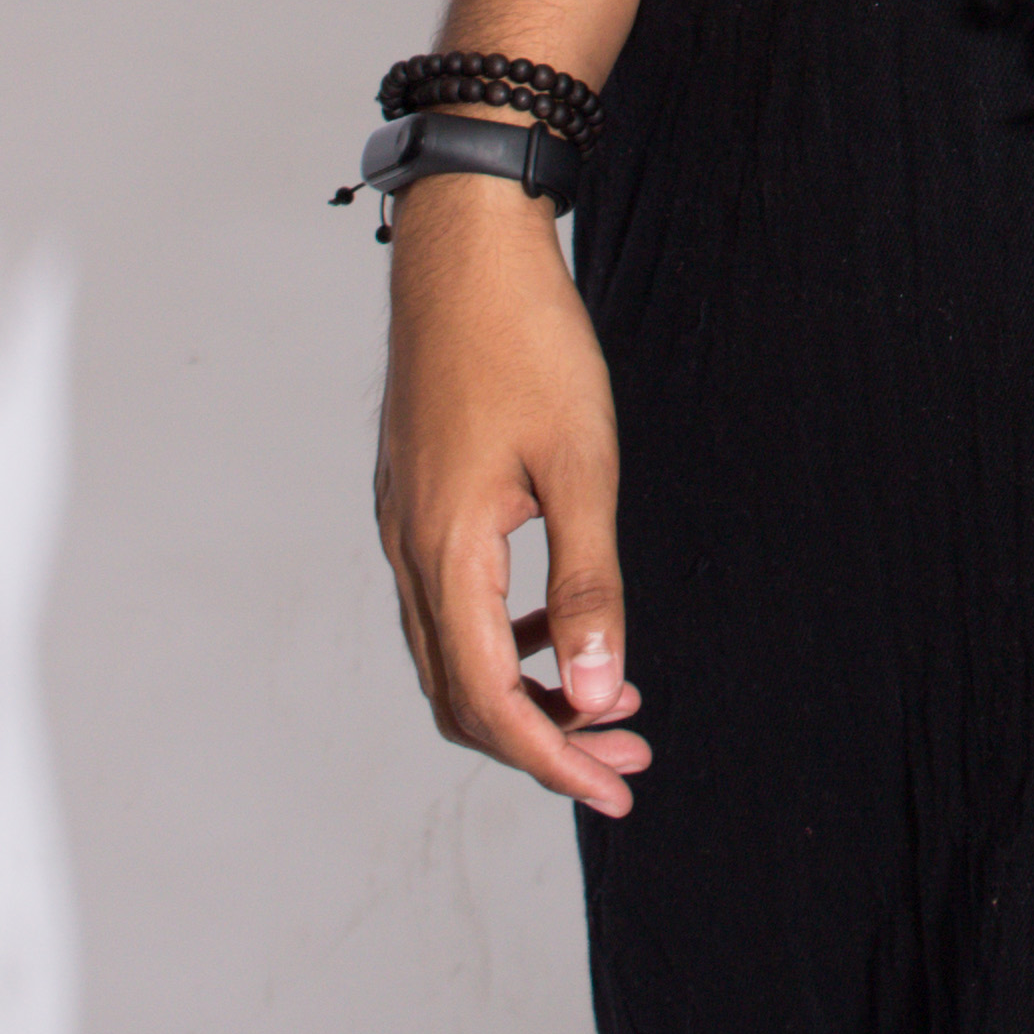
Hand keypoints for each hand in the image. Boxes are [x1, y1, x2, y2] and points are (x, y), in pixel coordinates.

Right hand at [374, 176, 649, 814]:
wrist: (464, 245)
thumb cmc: (527, 341)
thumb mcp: (581, 466)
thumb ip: (590, 586)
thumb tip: (605, 695)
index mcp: (444, 553)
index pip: (491, 703)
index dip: (555, 760)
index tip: (618, 788)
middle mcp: (409, 551)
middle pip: (462, 698)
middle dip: (544, 743)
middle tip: (628, 760)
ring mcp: (405, 526)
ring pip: (454, 655)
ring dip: (527, 696)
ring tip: (612, 706)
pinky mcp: (416, 502)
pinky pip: (452, 606)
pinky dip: (507, 641)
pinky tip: (568, 628)